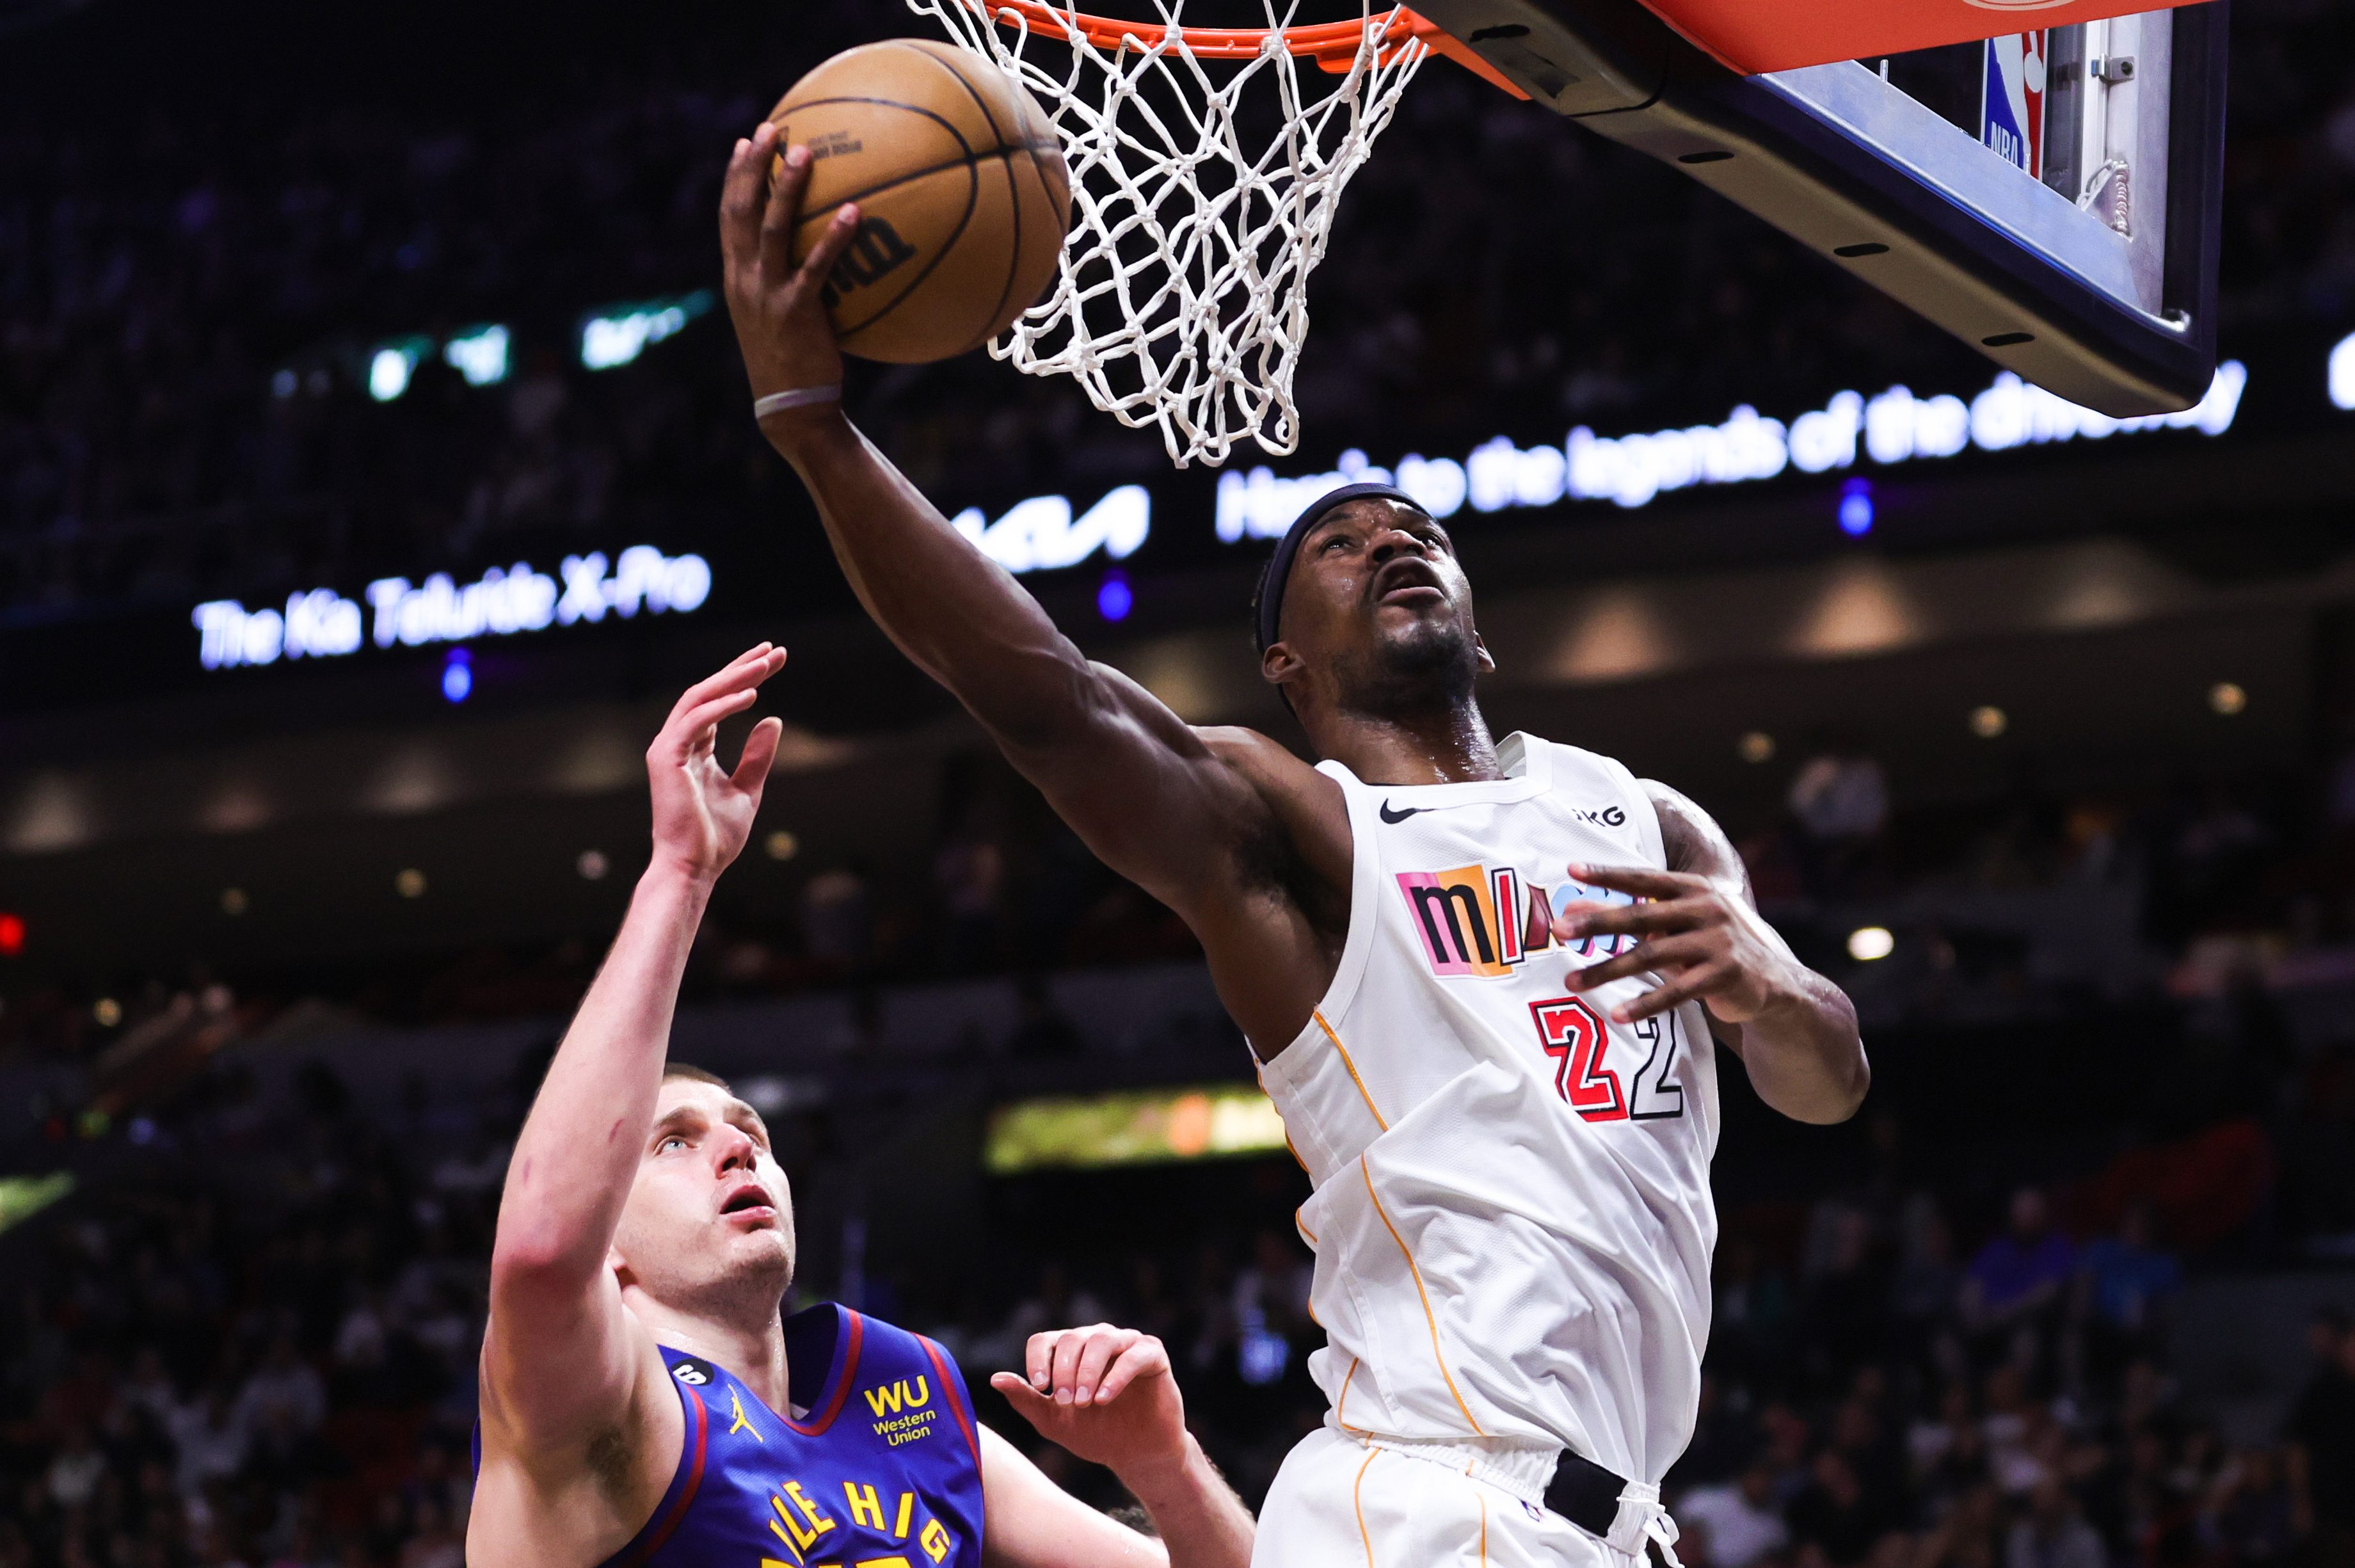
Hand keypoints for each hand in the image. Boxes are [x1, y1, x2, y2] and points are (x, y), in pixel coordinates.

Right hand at [646, 645, 787, 883]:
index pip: (718, 701)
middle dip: (741, 668)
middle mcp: (677, 742)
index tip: (774, 660)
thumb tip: (773, 719)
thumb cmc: (716, 836)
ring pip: (699, 698)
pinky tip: (752, 696)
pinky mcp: (666, 759)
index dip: (744, 677)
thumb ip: (757, 756)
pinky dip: (723, 706)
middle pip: (708, 692)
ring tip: (765, 664)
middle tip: (773, 650)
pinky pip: (695, 721)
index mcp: (694, 748)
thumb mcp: (748, 789)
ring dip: (733, 678)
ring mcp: (668, 749)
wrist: (695, 867)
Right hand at [718, 122, 863, 444]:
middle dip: (753, 166)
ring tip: (804, 152)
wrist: (790, 409)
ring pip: (772, 230)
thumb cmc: (793, 362)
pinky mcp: (796, 312)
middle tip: (771, 128)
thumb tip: (814, 254)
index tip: (744, 142)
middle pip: (742, 211)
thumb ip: (785, 283)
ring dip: (787, 189)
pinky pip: (815, 268)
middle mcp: (744, 281)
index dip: (735, 177)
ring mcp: (767, 295)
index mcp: (736, 278)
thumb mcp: (777, 317)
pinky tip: (853, 211)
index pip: (728, 217)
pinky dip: (832, 238)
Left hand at [990, 1326, 1190, 1485]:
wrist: (1136, 1454)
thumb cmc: (1094, 1434)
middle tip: (1065, 1403)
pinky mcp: (1153, 1355)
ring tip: (1084, 1402)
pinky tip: (1104, 1399)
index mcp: (1070, 1351)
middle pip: (1072, 1338)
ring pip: (1101, 1339)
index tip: (1039, 1387)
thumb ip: (1026, 1400)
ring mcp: (1127, 1344)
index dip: (1038, 1360)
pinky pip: (1135, 1354)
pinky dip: (1117, 1375)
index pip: (1045, 1340)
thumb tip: (995, 1378)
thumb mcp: (1054, 1421)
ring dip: (1087, 1371)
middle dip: (1064, 1371)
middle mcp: (1097, 1340)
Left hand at [1554, 862, 1806, 1026]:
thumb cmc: (1709, 947)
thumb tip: (1572, 909)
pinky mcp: (1724, 976)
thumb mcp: (1672, 926)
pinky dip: (1645, 1004)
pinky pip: (1676, 992)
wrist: (1771, 983)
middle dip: (1597, 923)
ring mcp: (1717, 942)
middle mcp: (1706, 909)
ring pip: (1651, 956)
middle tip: (1559, 930)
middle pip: (1641, 915)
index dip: (1608, 874)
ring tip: (1572, 983)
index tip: (1571, 870)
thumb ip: (1628, 915)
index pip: (1643, 877)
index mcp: (1693, 889)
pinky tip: (1619, 1014)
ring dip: (1607, 971)